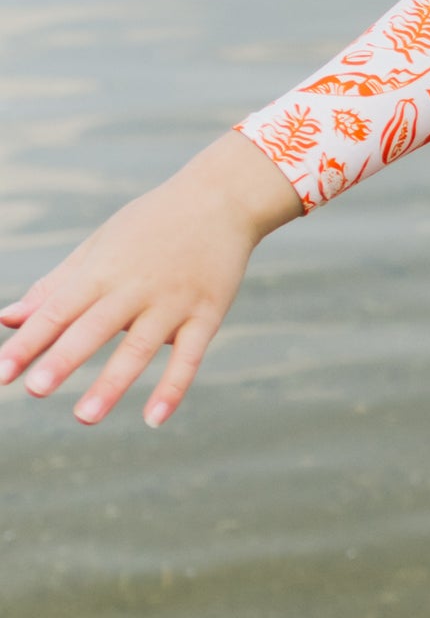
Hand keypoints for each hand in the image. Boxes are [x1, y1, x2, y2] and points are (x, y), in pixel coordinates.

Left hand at [0, 132, 303, 429]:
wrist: (221, 198)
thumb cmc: (151, 224)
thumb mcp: (98, 247)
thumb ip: (55, 285)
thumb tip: (7, 318)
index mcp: (103, 269)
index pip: (58, 310)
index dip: (29, 341)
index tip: (3, 372)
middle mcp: (135, 286)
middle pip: (94, 327)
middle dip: (64, 359)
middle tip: (36, 390)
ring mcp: (173, 301)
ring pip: (139, 347)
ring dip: (112, 383)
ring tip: (84, 417)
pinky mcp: (207, 314)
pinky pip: (189, 357)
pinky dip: (173, 388)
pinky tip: (153, 419)